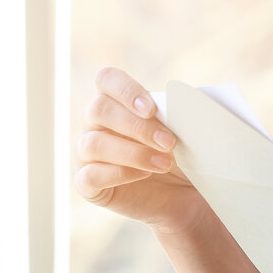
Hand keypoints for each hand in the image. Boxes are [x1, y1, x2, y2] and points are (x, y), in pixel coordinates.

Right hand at [73, 66, 214, 237]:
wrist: (182, 193)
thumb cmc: (179, 153)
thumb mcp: (183, 130)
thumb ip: (177, 112)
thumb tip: (187, 101)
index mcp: (115, 100)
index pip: (106, 79)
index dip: (126, 90)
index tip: (151, 109)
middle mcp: (93, 123)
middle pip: (98, 109)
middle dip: (137, 126)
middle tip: (170, 142)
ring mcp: (85, 153)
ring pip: (93, 143)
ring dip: (133, 153)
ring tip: (165, 163)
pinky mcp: (86, 184)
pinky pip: (90, 175)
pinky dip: (119, 173)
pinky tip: (144, 175)